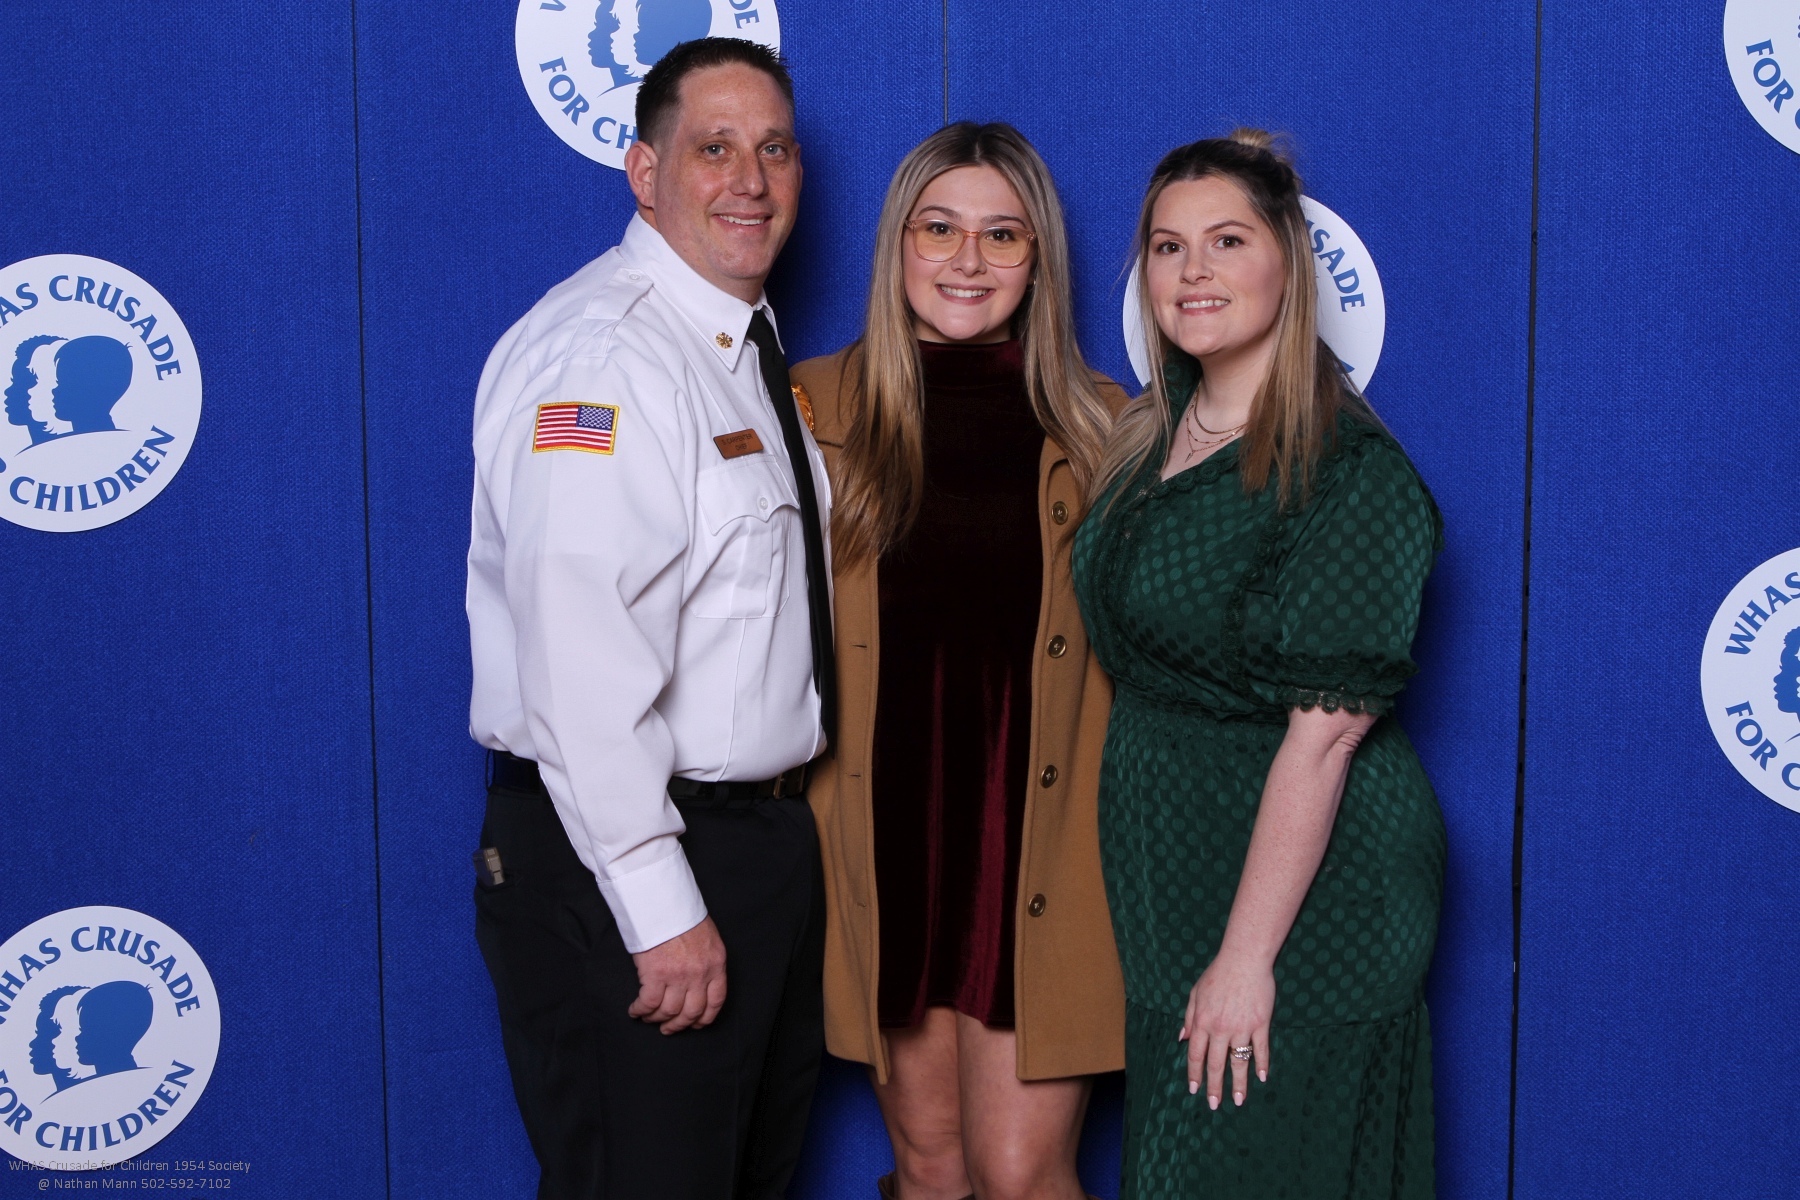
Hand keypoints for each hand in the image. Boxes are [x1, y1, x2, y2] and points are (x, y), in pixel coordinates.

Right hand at [628, 916, 726, 1033]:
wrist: (663, 902)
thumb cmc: (682, 915)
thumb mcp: (707, 938)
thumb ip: (706, 961)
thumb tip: (697, 982)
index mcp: (716, 964)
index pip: (716, 1001)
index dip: (705, 1018)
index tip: (696, 1024)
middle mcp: (700, 974)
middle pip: (692, 1012)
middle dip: (679, 1025)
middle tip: (668, 1028)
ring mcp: (678, 976)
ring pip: (669, 1012)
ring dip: (656, 1019)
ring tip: (648, 1018)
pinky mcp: (656, 975)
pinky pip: (649, 1003)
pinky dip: (640, 1011)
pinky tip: (635, 1011)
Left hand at [1179, 948, 1273, 1109]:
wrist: (1244, 960)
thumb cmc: (1218, 974)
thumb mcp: (1195, 993)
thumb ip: (1189, 1018)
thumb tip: (1182, 1039)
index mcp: (1202, 1021)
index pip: (1196, 1054)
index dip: (1195, 1073)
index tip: (1194, 1089)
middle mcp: (1220, 1028)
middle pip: (1216, 1063)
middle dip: (1214, 1086)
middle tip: (1214, 1104)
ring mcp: (1242, 1027)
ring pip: (1239, 1061)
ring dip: (1239, 1083)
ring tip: (1239, 1100)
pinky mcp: (1261, 1024)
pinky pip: (1261, 1049)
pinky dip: (1262, 1064)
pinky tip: (1261, 1077)